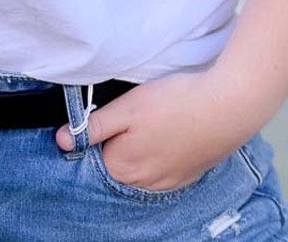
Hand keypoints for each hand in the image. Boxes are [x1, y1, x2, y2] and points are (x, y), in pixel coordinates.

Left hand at [55, 68, 263, 191]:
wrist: (226, 108)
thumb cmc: (173, 104)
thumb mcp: (125, 108)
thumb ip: (91, 126)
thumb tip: (61, 140)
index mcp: (121, 167)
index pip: (96, 150)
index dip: (104, 126)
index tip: (119, 111)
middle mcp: (143, 184)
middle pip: (119, 158)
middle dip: (123, 136)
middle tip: (142, 111)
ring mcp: (168, 182)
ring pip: (142, 162)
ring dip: (145, 143)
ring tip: (159, 117)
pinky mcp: (187, 175)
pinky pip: (164, 165)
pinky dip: (164, 148)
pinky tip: (173, 128)